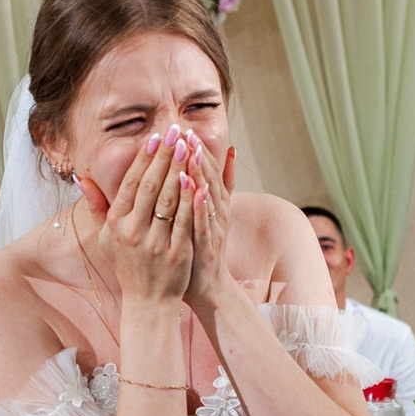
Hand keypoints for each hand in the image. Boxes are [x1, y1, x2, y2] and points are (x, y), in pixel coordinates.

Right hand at [80, 123, 193, 307]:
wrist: (147, 303)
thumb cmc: (126, 266)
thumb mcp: (105, 238)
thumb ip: (96, 206)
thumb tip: (81, 177)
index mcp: (116, 225)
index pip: (132, 184)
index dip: (144, 159)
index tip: (155, 138)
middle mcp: (133, 232)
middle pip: (151, 187)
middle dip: (164, 157)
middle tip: (175, 133)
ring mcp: (155, 243)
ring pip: (169, 200)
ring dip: (180, 170)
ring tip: (189, 147)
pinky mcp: (177, 253)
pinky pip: (185, 221)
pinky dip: (191, 199)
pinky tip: (198, 179)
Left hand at [181, 139, 236, 309]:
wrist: (207, 286)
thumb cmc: (200, 247)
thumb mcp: (210, 212)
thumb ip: (220, 183)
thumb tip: (232, 150)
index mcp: (214, 202)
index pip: (205, 169)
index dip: (196, 149)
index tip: (182, 129)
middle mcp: (217, 211)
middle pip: (208, 177)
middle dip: (196, 153)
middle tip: (184, 132)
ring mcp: (214, 228)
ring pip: (208, 195)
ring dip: (200, 173)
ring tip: (190, 151)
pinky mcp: (209, 245)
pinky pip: (204, 222)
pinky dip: (200, 205)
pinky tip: (194, 190)